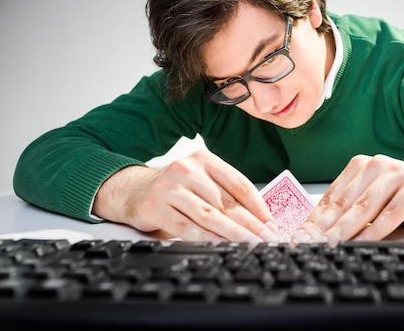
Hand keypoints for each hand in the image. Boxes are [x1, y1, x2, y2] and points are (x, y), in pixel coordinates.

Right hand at [93, 149, 277, 242]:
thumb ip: (224, 194)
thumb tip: (259, 220)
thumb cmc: (175, 189)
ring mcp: (170, 187)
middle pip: (226, 201)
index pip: (239, 183)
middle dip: (250, 224)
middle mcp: (187, 170)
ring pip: (209, 214)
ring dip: (233, 233)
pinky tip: (220, 245)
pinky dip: (205, 237)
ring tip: (250, 245)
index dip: (258, 206)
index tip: (271, 224)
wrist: (132, 190)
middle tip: (266, 239)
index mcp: (204, 159)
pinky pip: (185, 226)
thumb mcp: (200, 182)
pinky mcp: (155, 207)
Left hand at [291, 154, 403, 244]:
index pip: (333, 195)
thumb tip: (318, 233)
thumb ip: (351, 211)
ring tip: (331, 245)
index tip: (302, 237)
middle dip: (326, 226)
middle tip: (311, 244)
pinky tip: (364, 243)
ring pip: (366, 206)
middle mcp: (378, 164)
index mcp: (362, 165)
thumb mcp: (374, 203)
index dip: (316, 218)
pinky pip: (392, 213)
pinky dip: (376, 230)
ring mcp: (398, 173)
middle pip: (346, 201)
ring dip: (347, 229)